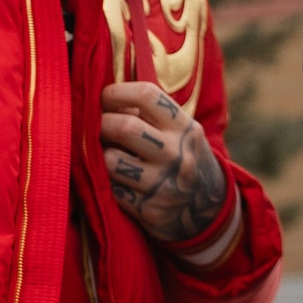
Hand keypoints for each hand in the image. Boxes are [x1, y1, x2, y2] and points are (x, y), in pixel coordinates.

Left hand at [98, 81, 228, 245]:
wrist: (208, 208)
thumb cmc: (182, 157)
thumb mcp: (181, 131)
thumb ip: (149, 113)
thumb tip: (102, 97)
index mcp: (184, 127)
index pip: (146, 95)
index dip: (117, 92)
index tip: (104, 97)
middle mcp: (177, 155)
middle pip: (126, 127)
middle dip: (101, 123)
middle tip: (94, 125)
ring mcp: (164, 185)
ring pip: (111, 161)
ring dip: (99, 155)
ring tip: (104, 152)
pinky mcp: (150, 210)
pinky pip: (112, 189)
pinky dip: (106, 181)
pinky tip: (114, 178)